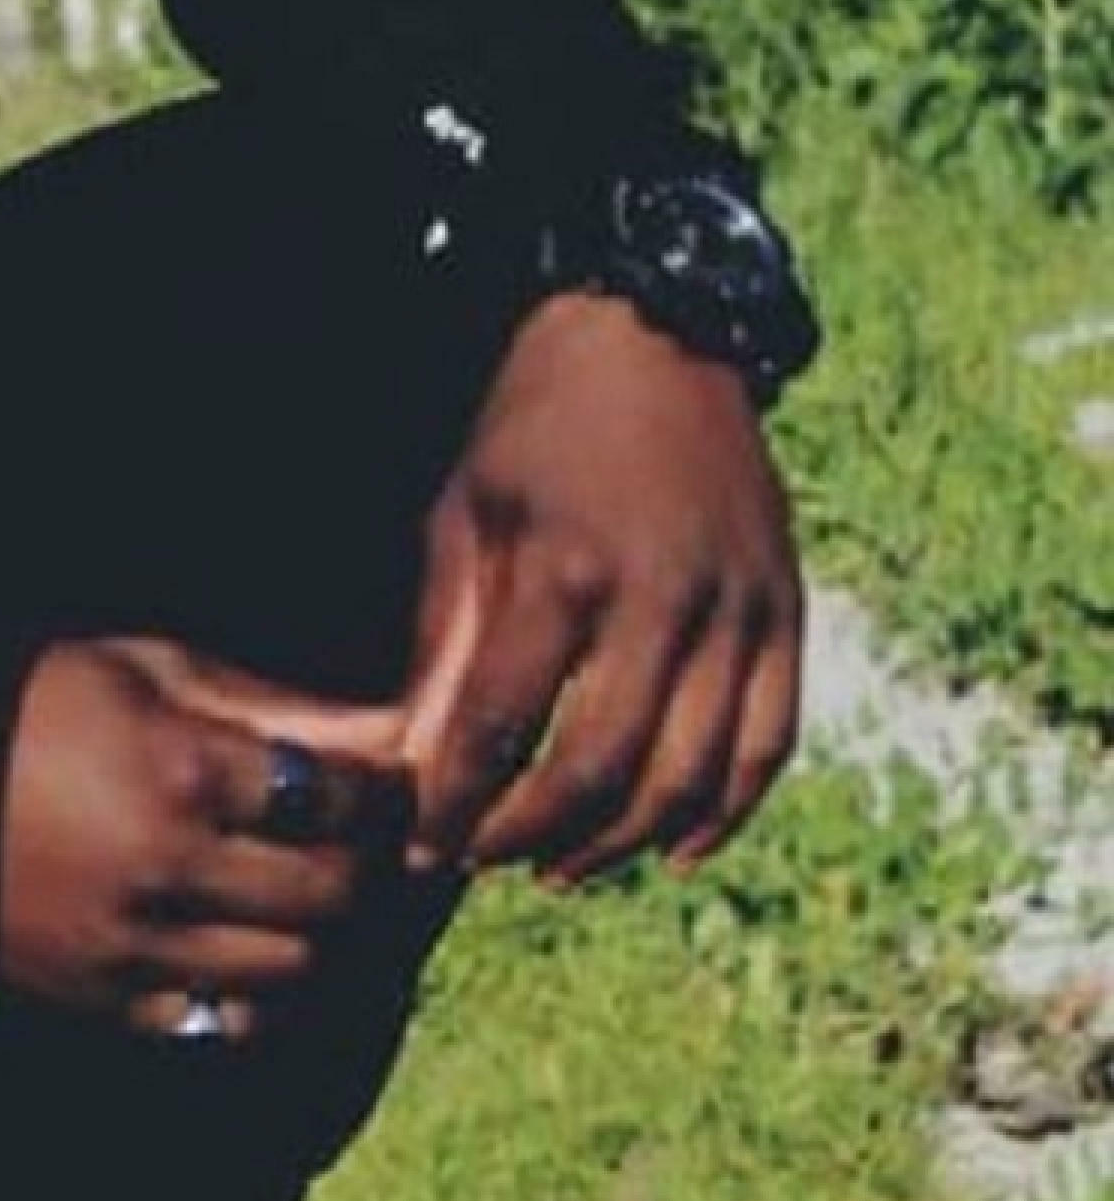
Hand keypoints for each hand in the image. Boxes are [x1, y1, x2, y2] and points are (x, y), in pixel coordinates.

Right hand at [0, 636, 411, 1031]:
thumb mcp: (124, 661)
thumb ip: (250, 696)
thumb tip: (366, 724)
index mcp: (181, 770)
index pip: (340, 799)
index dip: (381, 790)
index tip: (381, 780)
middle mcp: (171, 870)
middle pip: (336, 895)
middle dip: (370, 866)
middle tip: (364, 840)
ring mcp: (135, 949)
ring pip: (298, 974)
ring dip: (329, 938)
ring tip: (320, 896)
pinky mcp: (100, 1004)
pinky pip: (225, 1026)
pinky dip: (263, 996)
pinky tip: (256, 952)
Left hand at [400, 292, 800, 884]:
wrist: (652, 335)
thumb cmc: (532, 424)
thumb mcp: (463, 515)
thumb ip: (446, 642)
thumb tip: (413, 758)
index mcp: (563, 570)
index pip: (503, 727)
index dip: (456, 803)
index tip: (421, 846)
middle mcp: (661, 599)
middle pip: (597, 772)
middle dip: (530, 837)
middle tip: (484, 861)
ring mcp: (737, 610)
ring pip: (688, 778)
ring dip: (620, 843)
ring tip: (559, 865)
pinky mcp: (787, 612)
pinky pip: (767, 746)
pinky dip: (722, 813)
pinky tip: (671, 849)